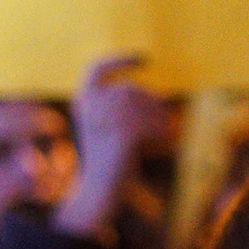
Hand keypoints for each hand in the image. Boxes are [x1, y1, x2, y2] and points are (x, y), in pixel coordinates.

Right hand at [60, 54, 168, 236]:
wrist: (99, 190)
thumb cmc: (108, 161)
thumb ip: (126, 109)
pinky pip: (153, 121)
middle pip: (131, 89)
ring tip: (165, 132)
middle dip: (151, 103)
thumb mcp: (113, 129)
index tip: (146, 58)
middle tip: (166, 120)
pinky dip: (163, 130)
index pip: (96, 69)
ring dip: (160, 117)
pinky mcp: (124, 131)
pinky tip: (166, 140)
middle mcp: (90, 104)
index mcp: (83, 101)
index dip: (120, 60)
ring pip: (146, 103)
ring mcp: (106, 117)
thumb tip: (160, 97)